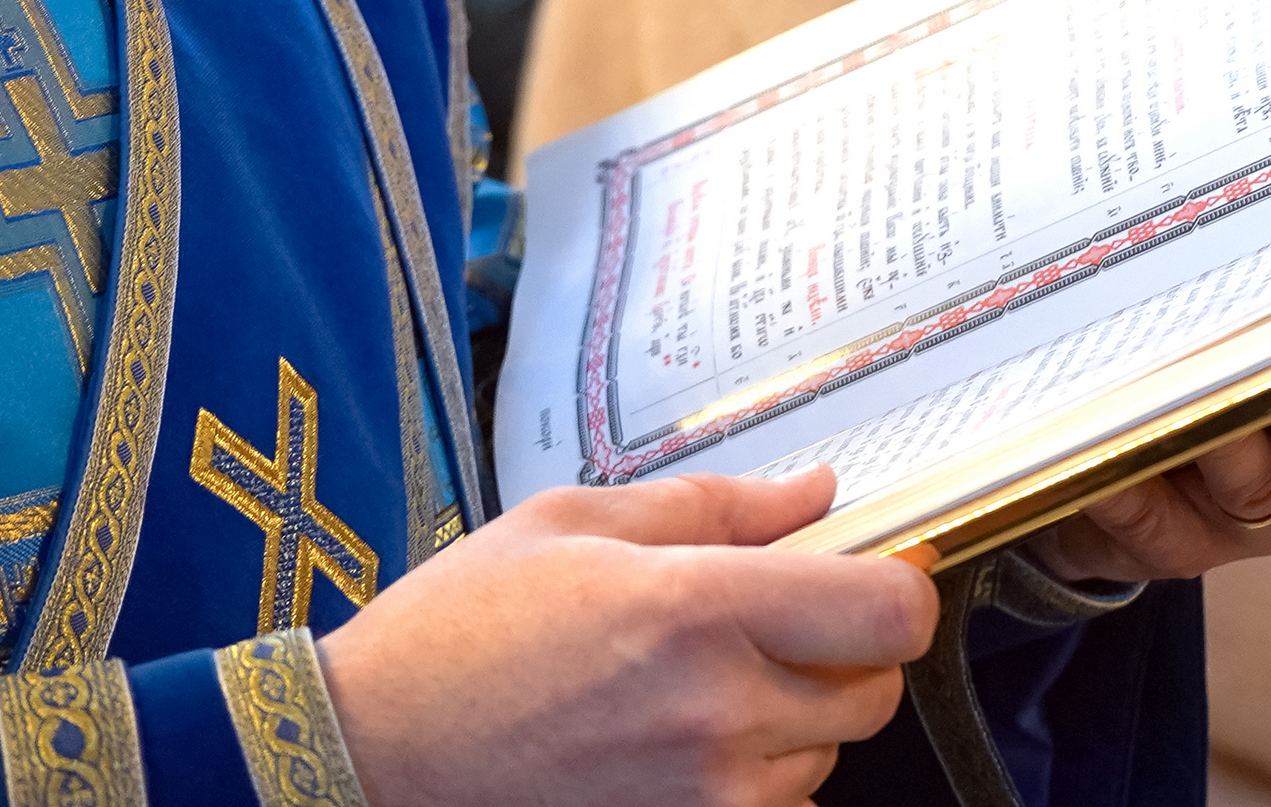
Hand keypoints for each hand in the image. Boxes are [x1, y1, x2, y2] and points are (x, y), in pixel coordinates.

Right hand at [320, 466, 936, 806]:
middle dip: (842, 648)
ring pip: (824, 757)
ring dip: (793, 717)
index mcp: (698, 609)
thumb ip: (716, 507)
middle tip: (772, 617)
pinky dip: (750, 774)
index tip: (869, 566)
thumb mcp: (577, 521)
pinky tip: (677, 737)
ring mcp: (703, 797)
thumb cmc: (460, 627)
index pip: (886, 612)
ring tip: (697, 680)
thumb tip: (817, 494)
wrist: (373, 747)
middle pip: (872, 690)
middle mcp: (717, 713)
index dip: (897, 584)